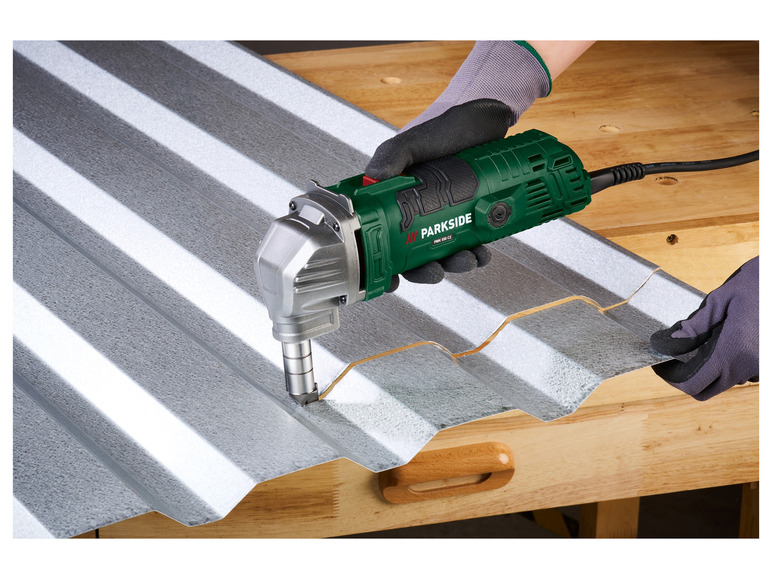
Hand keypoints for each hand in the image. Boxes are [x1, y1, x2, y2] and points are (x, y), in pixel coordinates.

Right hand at [368, 41, 552, 289]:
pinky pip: (471, 244)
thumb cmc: (446, 127)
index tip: (387, 281)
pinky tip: (484, 253)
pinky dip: (477, 253)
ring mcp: (445, 216)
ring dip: (455, 264)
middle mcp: (416, 213)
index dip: (381, 264)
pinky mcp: (469, 217)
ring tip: (469, 259)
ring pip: (444, 254)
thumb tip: (373, 178)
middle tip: (435, 272)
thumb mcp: (415, 140)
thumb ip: (393, 156)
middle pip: (413, 255)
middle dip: (424, 271)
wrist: (488, 119)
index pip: (380, 237)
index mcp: (394, 200)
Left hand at [650, 256, 758, 399]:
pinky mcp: (768, 364)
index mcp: (733, 351)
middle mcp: (749, 365)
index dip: (672, 378)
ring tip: (703, 343)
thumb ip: (695, 325)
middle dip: (687, 378)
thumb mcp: (721, 299)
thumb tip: (670, 342)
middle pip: (707, 390)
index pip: (694, 384)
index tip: (661, 366)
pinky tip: (727, 342)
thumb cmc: (759, 283)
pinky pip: (742, 373)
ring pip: (726, 382)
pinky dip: (729, 364)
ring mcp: (761, 368)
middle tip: (675, 358)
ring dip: (709, 370)